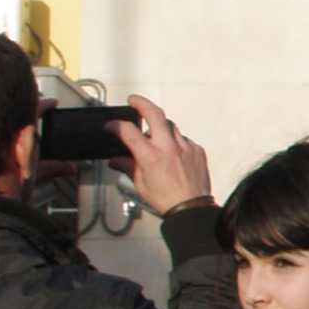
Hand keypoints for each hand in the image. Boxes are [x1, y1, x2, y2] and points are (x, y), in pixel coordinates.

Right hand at [113, 97, 214, 219]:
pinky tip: (170, 153)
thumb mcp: (140, 183)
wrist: (191, 208)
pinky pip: (183, 139)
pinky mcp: (197, 150)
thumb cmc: (165, 199)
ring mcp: (185, 147)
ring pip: (170, 125)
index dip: (116, 125)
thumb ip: (127, 166)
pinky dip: (174, 142)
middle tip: (134, 101)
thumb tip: (115, 160)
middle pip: (155, 113)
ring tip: (153, 136)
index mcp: (150, 156)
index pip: (128, 131)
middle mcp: (169, 148)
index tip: (111, 126)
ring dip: (159, 127)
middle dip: (142, 103)